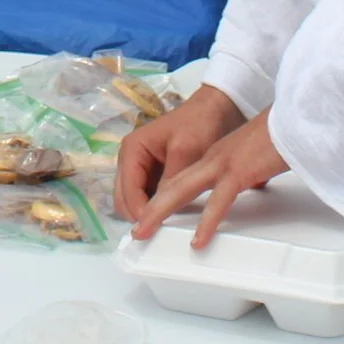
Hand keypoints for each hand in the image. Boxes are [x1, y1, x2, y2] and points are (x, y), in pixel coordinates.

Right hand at [115, 84, 245, 221]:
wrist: (218, 109)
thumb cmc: (200, 124)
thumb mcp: (185, 151)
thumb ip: (170, 181)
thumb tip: (159, 211)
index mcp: (132, 150)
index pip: (127, 191)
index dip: (140, 213)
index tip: (157, 231)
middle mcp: (132, 160)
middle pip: (125, 200)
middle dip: (140, 216)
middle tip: (162, 233)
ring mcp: (143, 169)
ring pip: (136, 202)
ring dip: (149, 214)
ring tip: (169, 228)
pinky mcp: (156, 175)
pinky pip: (151, 199)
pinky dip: (159, 208)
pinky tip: (175, 217)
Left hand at [130, 99, 290, 249]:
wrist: (296, 116)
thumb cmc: (280, 135)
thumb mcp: (255, 157)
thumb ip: (247, 171)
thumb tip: (252, 185)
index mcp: (213, 155)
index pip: (179, 179)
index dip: (161, 198)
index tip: (150, 217)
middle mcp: (211, 158)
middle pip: (171, 184)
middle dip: (148, 207)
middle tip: (134, 229)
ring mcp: (223, 162)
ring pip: (182, 190)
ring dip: (159, 212)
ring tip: (143, 232)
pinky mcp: (240, 170)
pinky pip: (219, 201)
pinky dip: (206, 222)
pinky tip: (197, 240)